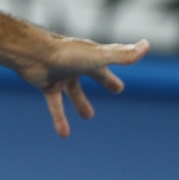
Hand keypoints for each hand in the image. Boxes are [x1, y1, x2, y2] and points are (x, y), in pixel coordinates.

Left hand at [17, 36, 149, 137]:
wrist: (32, 55)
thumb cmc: (65, 54)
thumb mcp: (98, 56)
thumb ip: (122, 55)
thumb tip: (146, 45)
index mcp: (90, 55)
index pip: (110, 58)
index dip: (123, 60)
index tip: (133, 61)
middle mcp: (75, 63)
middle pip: (93, 72)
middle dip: (105, 79)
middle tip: (117, 89)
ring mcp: (60, 73)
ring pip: (73, 90)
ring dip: (81, 102)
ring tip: (88, 116)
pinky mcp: (47, 84)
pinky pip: (55, 104)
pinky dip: (60, 119)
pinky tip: (64, 135)